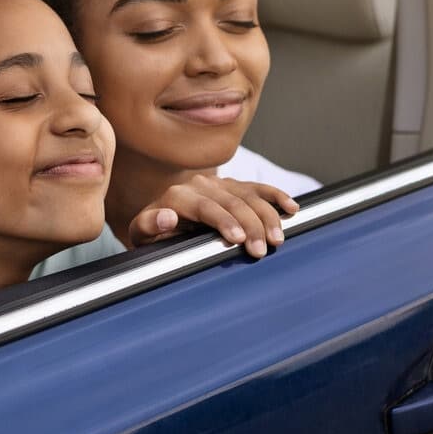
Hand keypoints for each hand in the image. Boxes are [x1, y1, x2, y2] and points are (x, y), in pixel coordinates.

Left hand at [128, 176, 299, 257]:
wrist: (158, 221)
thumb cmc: (151, 234)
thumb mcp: (141, 234)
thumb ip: (148, 225)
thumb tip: (167, 217)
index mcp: (178, 196)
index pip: (206, 207)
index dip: (224, 222)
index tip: (238, 239)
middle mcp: (200, 185)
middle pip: (232, 202)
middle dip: (250, 225)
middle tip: (263, 249)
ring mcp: (219, 184)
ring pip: (250, 195)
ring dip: (267, 216)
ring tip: (278, 238)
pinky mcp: (233, 186)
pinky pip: (259, 189)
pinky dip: (276, 197)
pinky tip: (292, 208)